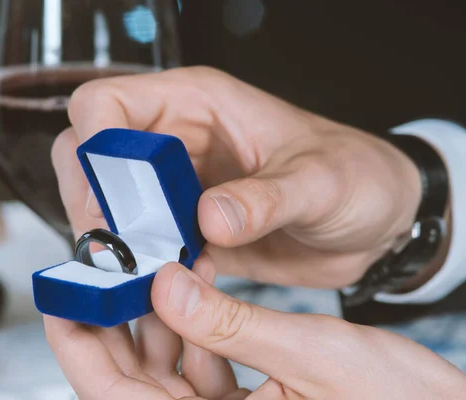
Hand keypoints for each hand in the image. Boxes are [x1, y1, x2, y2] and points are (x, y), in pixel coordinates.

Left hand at [44, 261, 249, 399]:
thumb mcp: (301, 357)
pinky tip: (204, 285)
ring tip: (165, 263)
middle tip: (108, 266)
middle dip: (118, 313)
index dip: (74, 343)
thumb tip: (169, 284)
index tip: (61, 298)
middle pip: (128, 372)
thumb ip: (231, 325)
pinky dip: (201, 323)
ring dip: (165, 309)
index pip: (106, 392)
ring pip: (163, 362)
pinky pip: (198, 363)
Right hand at [52, 66, 422, 288]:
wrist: (375, 222)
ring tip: (146, 275)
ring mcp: (177, 190)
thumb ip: (266, 199)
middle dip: (92, 203)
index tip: (106, 196)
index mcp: (197, 104)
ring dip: (118, 246)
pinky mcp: (188, 231)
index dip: (93, 145)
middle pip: (90, 159)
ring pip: (110, 209)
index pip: (107, 106)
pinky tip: (175, 290)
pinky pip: (145, 249)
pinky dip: (147, 273)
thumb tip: (209, 218)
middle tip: (118, 245)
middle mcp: (175, 143)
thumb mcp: (320, 180)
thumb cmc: (356, 175)